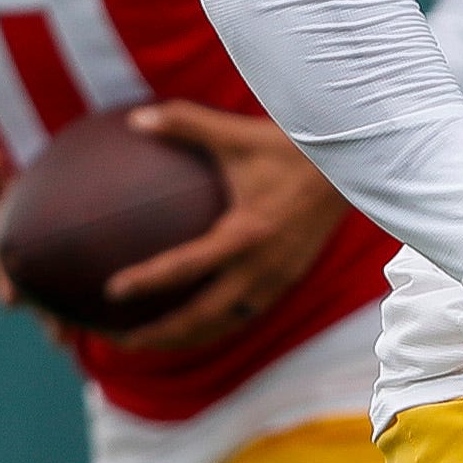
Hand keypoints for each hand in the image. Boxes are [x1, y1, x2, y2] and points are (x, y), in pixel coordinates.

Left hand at [97, 102, 350, 354]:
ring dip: (184, 340)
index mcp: (245, 234)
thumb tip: (135, 118)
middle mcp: (261, 267)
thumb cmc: (290, 148)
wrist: (351, 169)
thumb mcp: (236, 134)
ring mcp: (276, 281)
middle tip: (118, 341)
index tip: (111, 291)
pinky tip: (190, 327)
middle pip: (202, 318)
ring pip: (223, 327)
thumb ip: (185, 124)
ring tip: (147, 344)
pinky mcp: (286, 283)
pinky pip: (243, 318)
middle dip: (159, 336)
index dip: (147, 282)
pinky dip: (212, 328)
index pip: (186, 267)